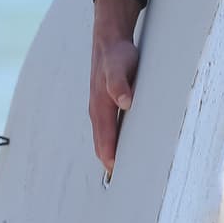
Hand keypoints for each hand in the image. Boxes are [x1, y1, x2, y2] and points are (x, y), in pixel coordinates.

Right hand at [89, 0, 141, 174]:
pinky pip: (109, 127)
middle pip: (102, 142)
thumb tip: (125, 102)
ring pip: (104, 136)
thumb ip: (120, 83)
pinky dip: (113, 140)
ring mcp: (100, 108)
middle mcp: (98, 110)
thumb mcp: (120, 66)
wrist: (109, 38)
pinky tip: (121, 147)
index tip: (117, 176)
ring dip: (110, 153)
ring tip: (120, 173)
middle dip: (110, 162)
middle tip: (122, 184)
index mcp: (101, 105)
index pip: (105, 138)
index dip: (111, 157)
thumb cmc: (117, 53)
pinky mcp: (107, 103)